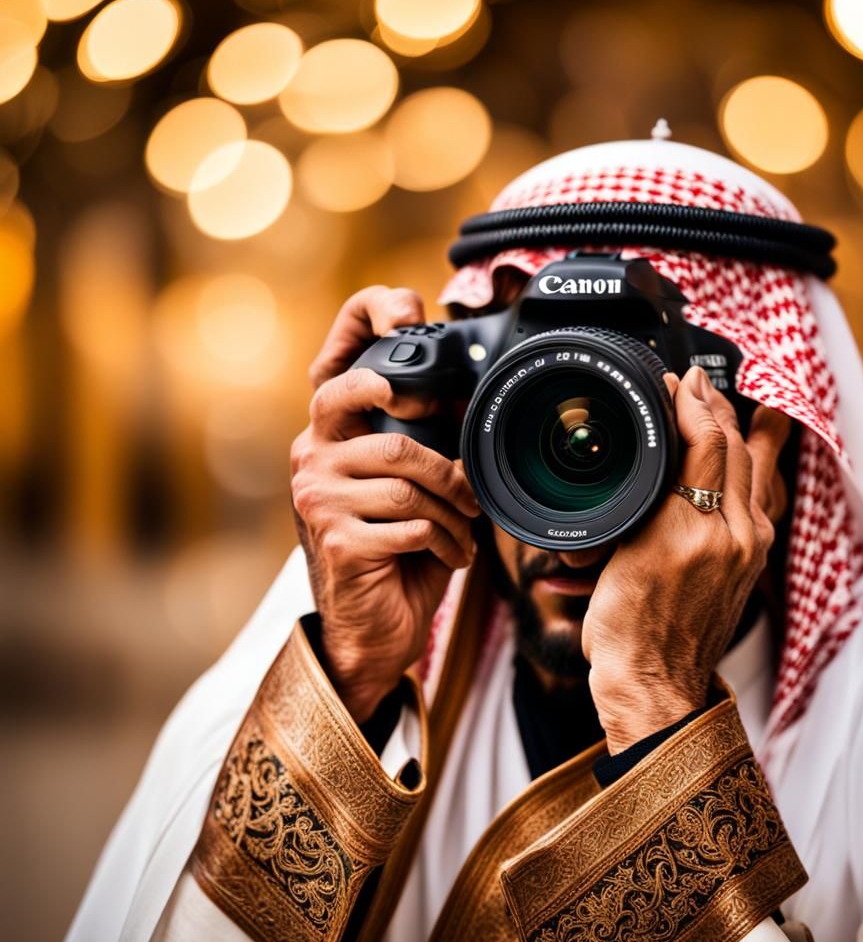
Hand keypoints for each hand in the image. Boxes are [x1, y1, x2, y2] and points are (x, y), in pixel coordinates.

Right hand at [291, 287, 480, 722]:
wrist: (372, 630)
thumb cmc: (398, 553)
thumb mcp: (410, 488)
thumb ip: (425, 444)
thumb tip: (472, 397)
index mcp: (328, 436)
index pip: (333, 363)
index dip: (364, 320)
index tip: (407, 311)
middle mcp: (311, 456)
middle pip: (367, 402)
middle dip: (424, 423)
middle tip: (457, 462)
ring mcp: (317, 496)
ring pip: (407, 473)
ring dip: (453, 509)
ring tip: (463, 529)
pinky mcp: (336, 538)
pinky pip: (413, 522)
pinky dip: (447, 541)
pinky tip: (451, 555)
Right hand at [581, 365, 790, 753]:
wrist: (654, 684)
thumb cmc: (624, 630)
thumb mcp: (617, 558)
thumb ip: (638, 507)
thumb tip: (654, 464)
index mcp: (689, 531)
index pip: (703, 444)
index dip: (691, 403)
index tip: (677, 380)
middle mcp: (730, 536)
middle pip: (734, 450)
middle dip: (717, 407)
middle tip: (700, 382)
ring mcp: (748, 549)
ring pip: (758, 471)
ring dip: (751, 431)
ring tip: (756, 401)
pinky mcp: (752, 563)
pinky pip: (766, 500)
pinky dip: (763, 469)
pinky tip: (765, 456)